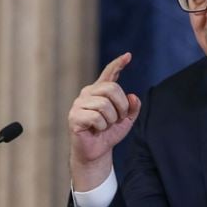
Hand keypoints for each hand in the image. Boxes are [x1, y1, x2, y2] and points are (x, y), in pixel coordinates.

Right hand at [68, 52, 140, 190]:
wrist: (97, 151)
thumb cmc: (109, 133)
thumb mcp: (127, 120)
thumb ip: (133, 107)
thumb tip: (132, 96)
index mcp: (100, 91)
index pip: (109, 73)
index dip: (118, 64)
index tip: (128, 56)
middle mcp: (88, 93)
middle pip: (112, 88)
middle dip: (121, 106)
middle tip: (119, 118)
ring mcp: (79, 104)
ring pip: (104, 104)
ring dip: (111, 119)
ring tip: (106, 125)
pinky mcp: (74, 117)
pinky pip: (96, 117)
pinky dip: (102, 126)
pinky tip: (96, 130)